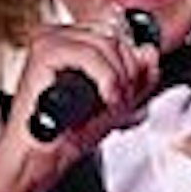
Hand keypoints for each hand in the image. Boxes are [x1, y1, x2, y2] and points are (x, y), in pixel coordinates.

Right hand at [0, 17, 159, 191]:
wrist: (40, 156)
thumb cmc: (69, 132)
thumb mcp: (118, 100)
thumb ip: (139, 77)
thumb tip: (149, 52)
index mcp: (75, 42)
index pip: (120, 35)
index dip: (134, 65)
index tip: (130, 93)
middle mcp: (60, 36)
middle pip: (115, 38)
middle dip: (129, 74)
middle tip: (122, 102)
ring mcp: (49, 41)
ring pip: (106, 44)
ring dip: (120, 79)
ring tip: (114, 104)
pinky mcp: (43, 53)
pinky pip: (89, 54)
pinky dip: (107, 79)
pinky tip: (106, 99)